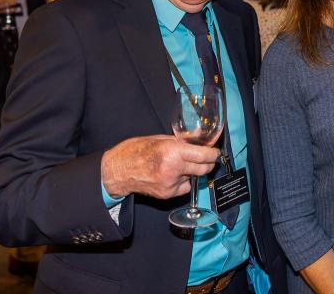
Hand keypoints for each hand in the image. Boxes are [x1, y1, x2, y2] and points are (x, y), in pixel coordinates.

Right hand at [100, 135, 219, 198]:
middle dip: (207, 163)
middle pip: (204, 169)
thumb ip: (181, 141)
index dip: (213, 153)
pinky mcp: (167, 194)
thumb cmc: (136, 150)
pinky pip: (184, 187)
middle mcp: (174, 169)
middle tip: (205, 158)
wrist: (118, 171)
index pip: (204, 155)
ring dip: (191, 172)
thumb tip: (199, 140)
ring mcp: (170, 184)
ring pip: (193, 178)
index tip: (215, 152)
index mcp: (173, 152)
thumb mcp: (160, 139)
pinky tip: (170, 176)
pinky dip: (182, 182)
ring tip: (175, 165)